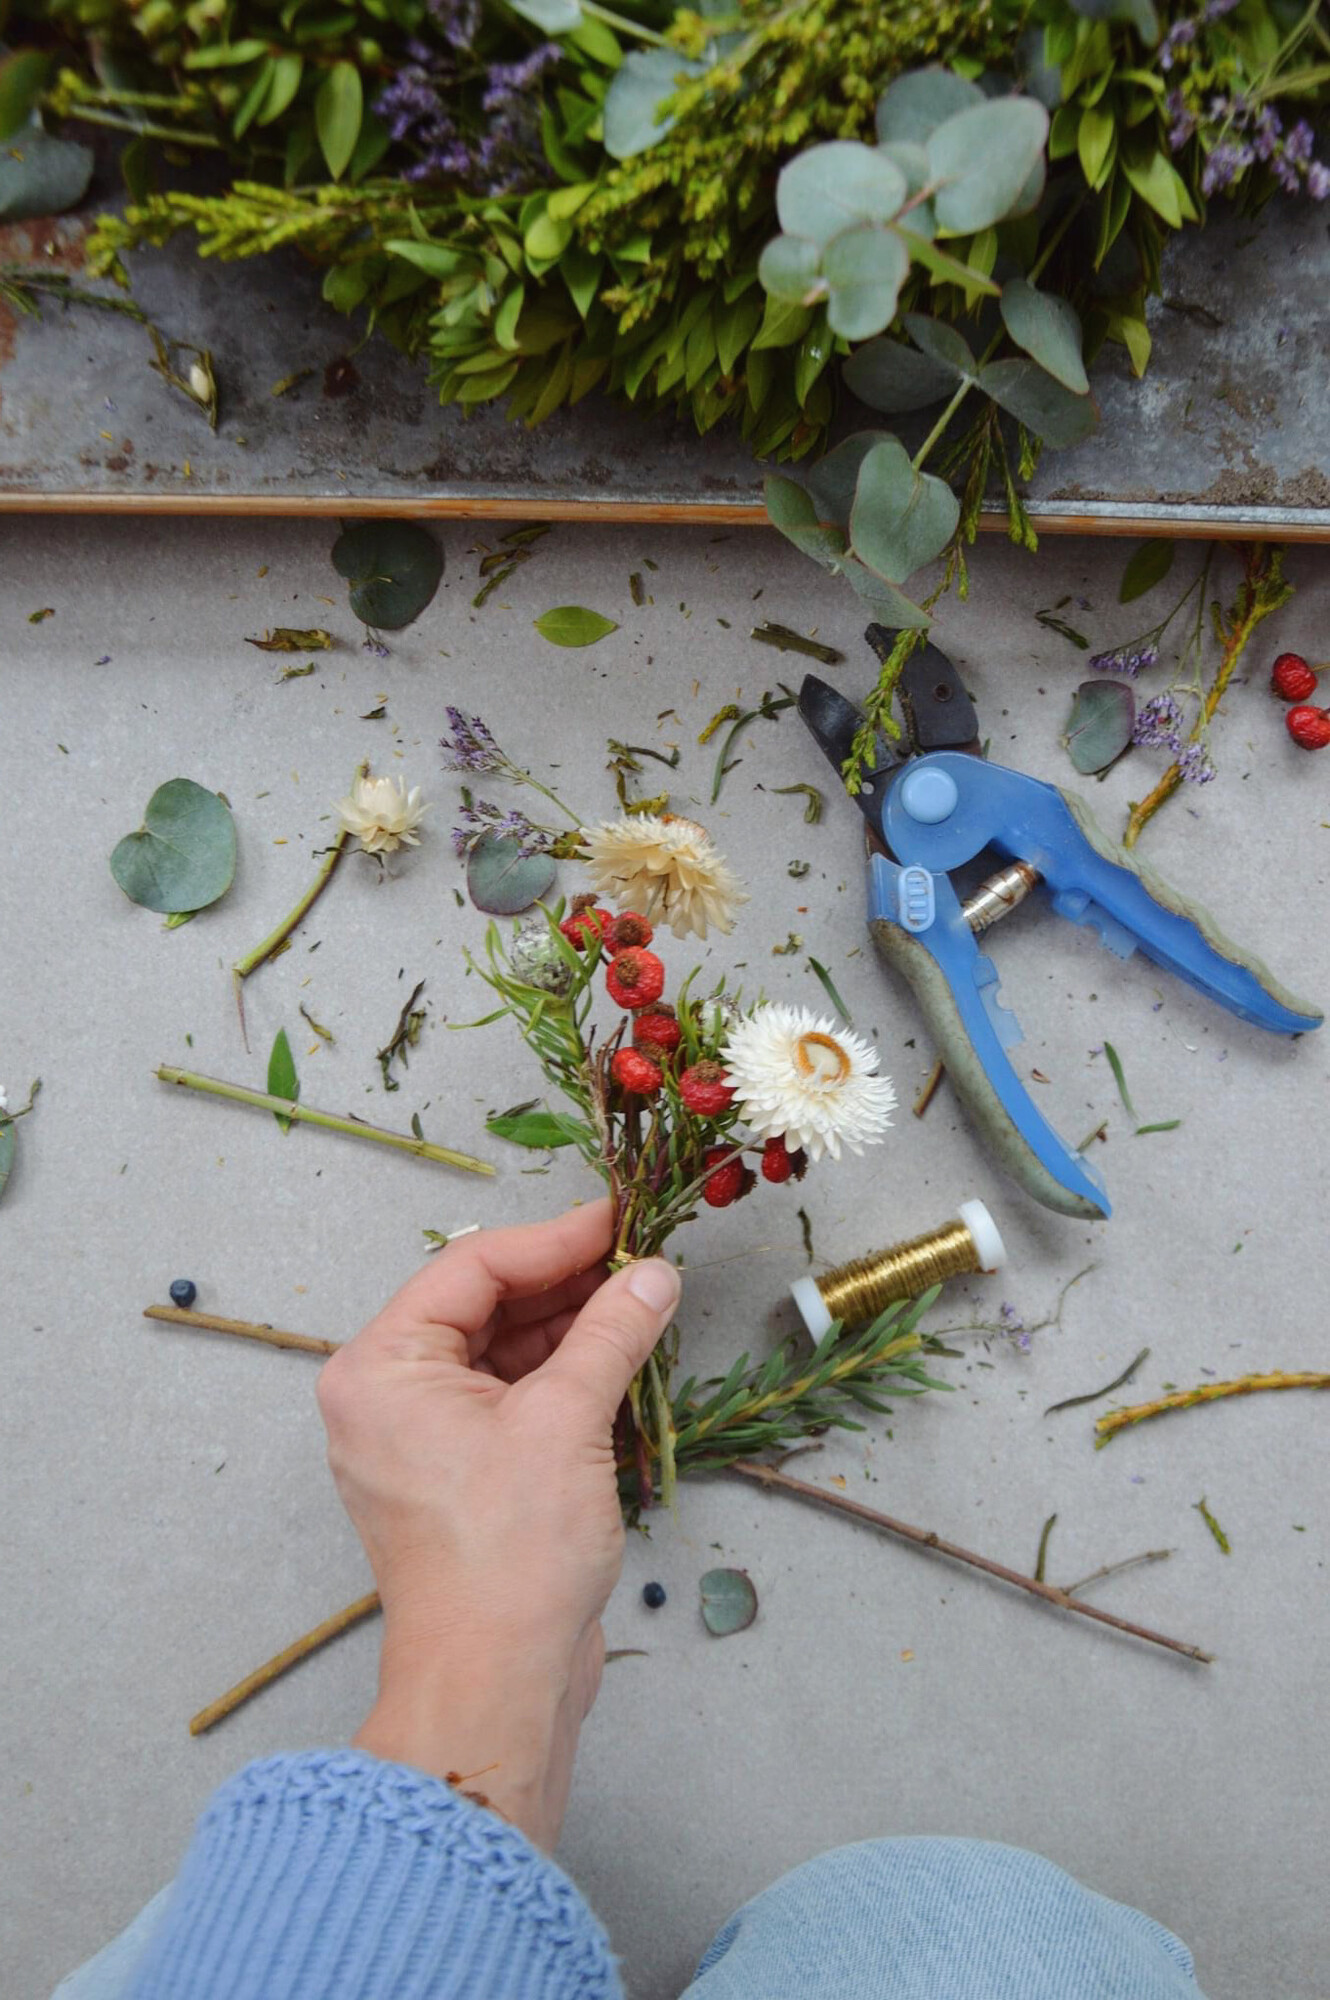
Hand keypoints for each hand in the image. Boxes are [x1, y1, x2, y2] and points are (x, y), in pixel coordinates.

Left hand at [316, 1199, 680, 1849]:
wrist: (496, 1684)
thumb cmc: (510, 1557)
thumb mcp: (567, 1422)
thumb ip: (610, 1334)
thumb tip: (652, 1275)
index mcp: (380, 1368)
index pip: (470, 1269)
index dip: (553, 1240)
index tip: (620, 1222)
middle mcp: (385, 1396)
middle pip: (482, 1306)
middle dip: (563, 1284)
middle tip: (640, 1261)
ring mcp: (419, 1439)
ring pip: (499, 1353)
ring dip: (568, 1329)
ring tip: (642, 1304)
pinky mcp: (457, 1477)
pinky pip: (506, 1400)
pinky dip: (559, 1378)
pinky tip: (619, 1358)